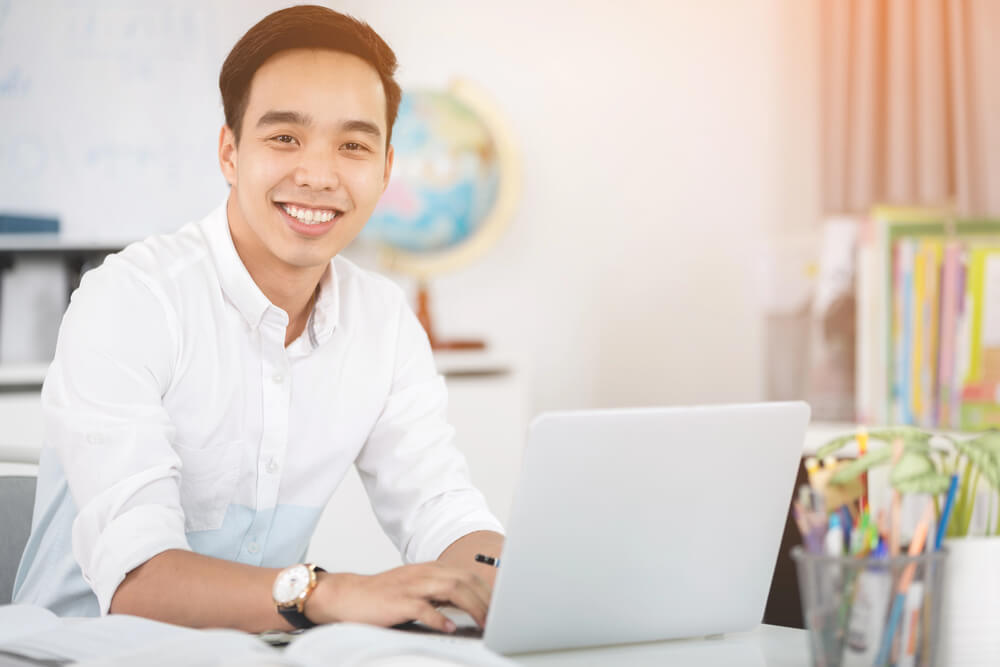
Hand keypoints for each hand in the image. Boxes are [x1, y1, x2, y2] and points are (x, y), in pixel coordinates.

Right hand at [306, 563, 490, 632]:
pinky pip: (423, 607)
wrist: (347, 596)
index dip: (487, 589)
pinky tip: (449, 627)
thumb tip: (467, 607)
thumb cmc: (382, 597)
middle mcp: (423, 573)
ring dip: (471, 605)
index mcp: (430, 570)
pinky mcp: (397, 601)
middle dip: (485, 598)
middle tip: (499, 617)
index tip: (501, 605)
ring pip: (450, 589)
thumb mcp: (415, 588)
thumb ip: (439, 594)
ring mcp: (411, 586)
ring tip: (484, 622)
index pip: (467, 574)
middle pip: (464, 579)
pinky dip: (438, 617)